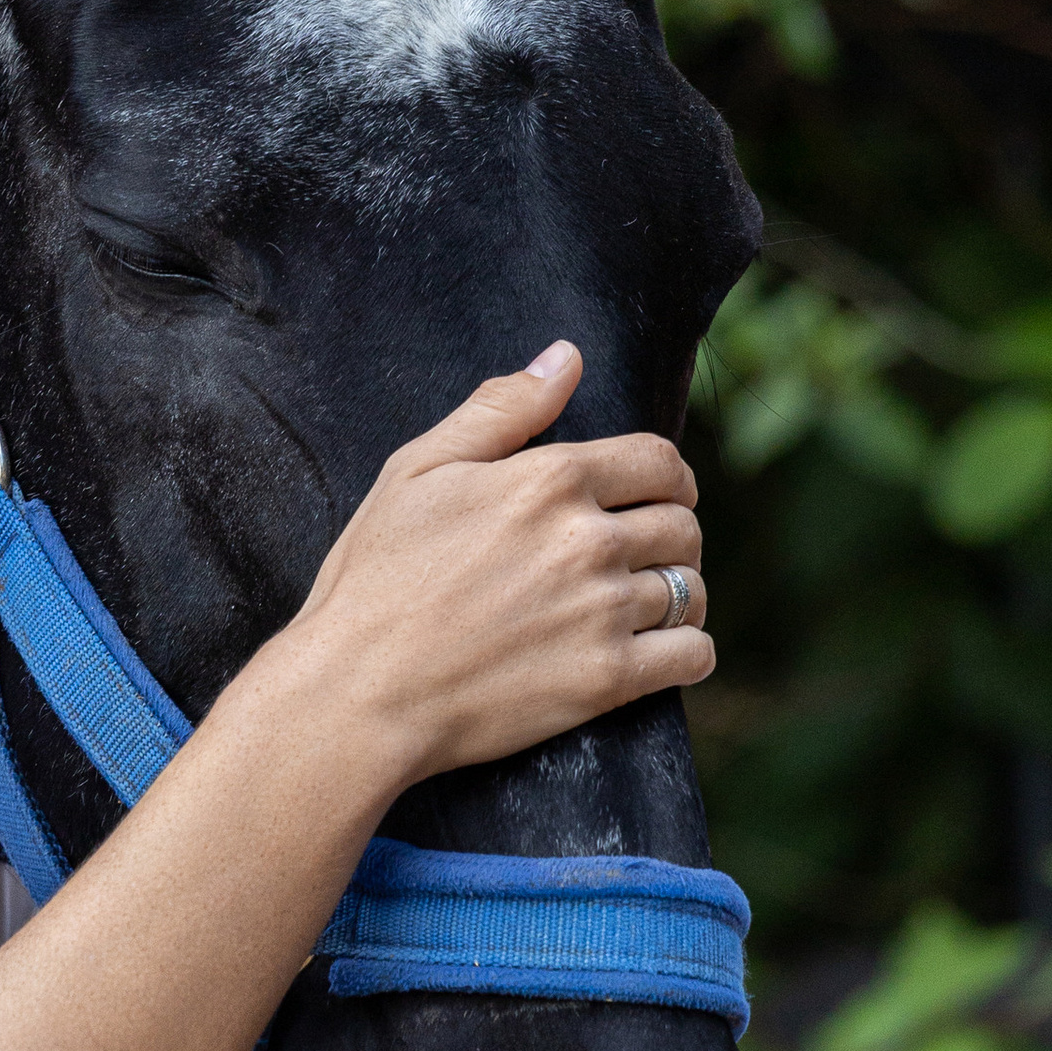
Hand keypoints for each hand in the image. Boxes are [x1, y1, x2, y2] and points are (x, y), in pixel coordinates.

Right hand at [292, 341, 711, 785]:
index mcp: (549, 480)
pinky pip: (693, 654)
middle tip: (644, 553)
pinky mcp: (607, 679)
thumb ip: (499, 410)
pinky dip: (688, 651)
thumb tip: (566, 357)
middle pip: (682, 524)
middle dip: (671, 533)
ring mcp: (601, 612)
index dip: (667, 476)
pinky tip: (661, 652)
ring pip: (689, 588)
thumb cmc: (375, 580)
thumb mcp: (415, 472)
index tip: (657, 495)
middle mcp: (587, 541)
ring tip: (647, 604)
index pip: (659, 461)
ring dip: (677, 591)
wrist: (358, 693)